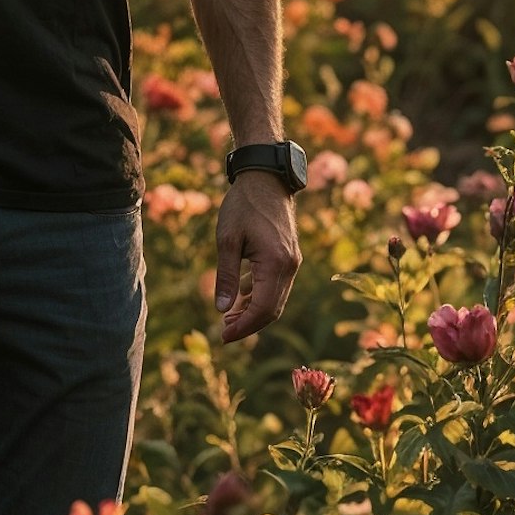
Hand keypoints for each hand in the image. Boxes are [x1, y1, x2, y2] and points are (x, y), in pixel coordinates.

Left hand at [214, 175, 299, 343]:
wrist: (266, 178)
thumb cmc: (243, 205)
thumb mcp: (227, 239)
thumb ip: (227, 276)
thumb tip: (222, 310)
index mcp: (276, 263)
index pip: (263, 309)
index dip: (243, 327)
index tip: (223, 336)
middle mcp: (290, 266)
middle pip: (272, 309)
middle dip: (248, 324)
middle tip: (223, 331)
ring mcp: (292, 261)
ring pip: (276, 299)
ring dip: (254, 312)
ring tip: (228, 318)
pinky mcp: (289, 256)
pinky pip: (277, 285)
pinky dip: (260, 296)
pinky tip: (241, 298)